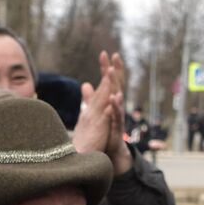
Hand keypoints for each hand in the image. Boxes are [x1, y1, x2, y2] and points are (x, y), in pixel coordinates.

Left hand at [74, 51, 132, 174]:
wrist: (111, 152)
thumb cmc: (105, 130)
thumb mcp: (95, 111)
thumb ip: (91, 98)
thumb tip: (86, 84)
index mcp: (109, 102)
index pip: (108, 81)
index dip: (106, 67)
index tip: (104, 52)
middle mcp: (115, 107)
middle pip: (116, 85)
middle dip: (116, 70)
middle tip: (115, 55)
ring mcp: (117, 117)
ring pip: (117, 99)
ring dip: (115, 85)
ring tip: (112, 73)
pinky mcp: (117, 129)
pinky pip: (116, 117)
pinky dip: (115, 108)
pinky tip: (113, 99)